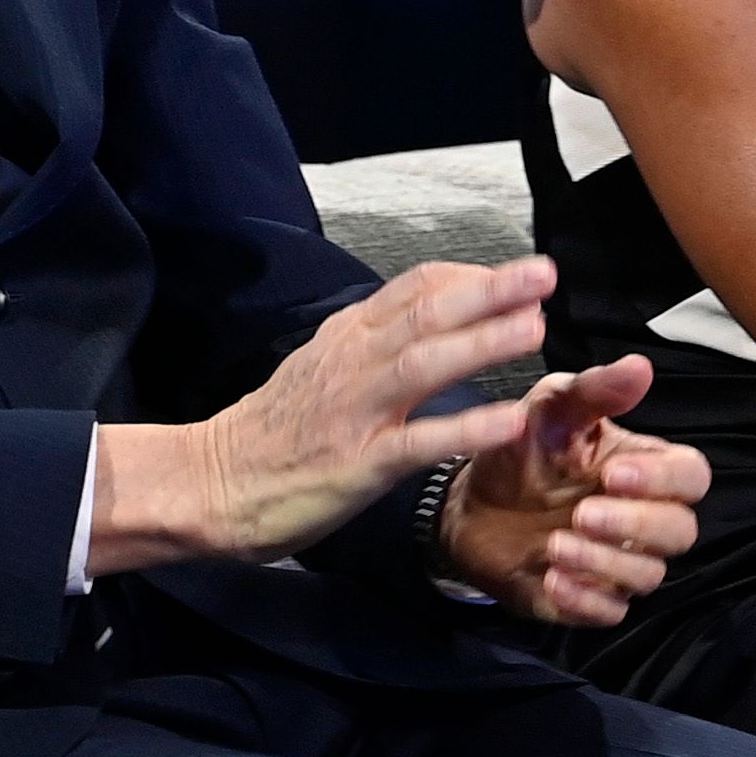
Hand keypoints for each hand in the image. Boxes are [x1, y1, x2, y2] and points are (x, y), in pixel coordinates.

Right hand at [91, 258, 560, 573]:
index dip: (471, 276)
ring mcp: (354, 412)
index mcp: (345, 338)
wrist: (210, 483)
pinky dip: (464, 428)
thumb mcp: (318, 367)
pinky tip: (508, 421)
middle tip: (545, 273)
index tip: (517, 276)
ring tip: (535, 328)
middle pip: (427, 313)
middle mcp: (352, 363)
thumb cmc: (271, 432)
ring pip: (424, 364)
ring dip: (482, 343)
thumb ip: (371, 343)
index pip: (413, 289)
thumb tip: (429, 320)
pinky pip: (418, 442)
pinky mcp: (357, 464)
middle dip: (490, 290)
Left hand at [437, 359, 709, 625]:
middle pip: (680, 532)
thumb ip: (593, 392)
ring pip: (648, 575)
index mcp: (645, 469)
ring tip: (555, 544)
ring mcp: (620, 563)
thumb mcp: (548, 411)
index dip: (663, 480)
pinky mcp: (591, 598)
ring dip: (604, 562)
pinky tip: (551, 578)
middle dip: (636, 525)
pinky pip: (611, 612)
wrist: (468, 504)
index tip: (613, 474)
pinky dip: (585, 599)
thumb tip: (640, 366)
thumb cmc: (521, 452)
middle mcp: (643, 520)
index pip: (691, 477)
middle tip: (583, 513)